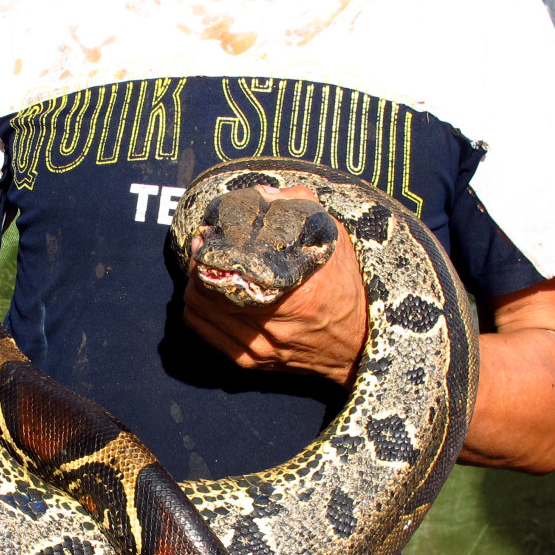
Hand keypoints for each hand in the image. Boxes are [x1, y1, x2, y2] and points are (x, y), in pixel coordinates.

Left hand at [182, 185, 367, 385]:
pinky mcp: (251, 361)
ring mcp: (259, 346)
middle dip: (198, 265)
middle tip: (201, 248)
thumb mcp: (332, 239)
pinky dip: (198, 311)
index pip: (228, 271)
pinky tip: (208, 297)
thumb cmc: (347, 287)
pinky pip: (205, 333)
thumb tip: (262, 193)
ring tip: (205, 270)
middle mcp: (273, 324)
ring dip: (195, 287)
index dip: (209, 251)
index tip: (207, 236)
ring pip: (199, 311)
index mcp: (294, 292)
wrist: (359, 344)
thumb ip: (299, 206)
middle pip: (206, 289)